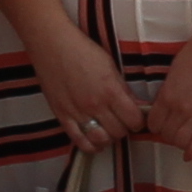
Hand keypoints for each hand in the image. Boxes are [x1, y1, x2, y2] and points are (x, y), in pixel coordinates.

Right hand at [37, 34, 145, 158]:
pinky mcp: (62, 115)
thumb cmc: (82, 50)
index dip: (139, 121)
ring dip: (109, 138)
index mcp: (110, 90)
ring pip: (101, 140)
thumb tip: (134, 106)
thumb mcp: (110, 65)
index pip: (134, 119)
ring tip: (109, 131)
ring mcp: (77, 112)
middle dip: (124, 129)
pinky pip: (79, 140)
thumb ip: (122, 88)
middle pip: (119, 132)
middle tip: (122, 122)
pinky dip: (90, 146)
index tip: (137, 118)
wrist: (52, 45)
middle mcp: (95, 104)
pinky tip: (95, 143)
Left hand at [144, 12, 191, 152]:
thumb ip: (168, 92)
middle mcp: (180, 106)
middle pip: (166, 135)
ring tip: (184, 138)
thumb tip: (164, 106)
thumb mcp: (174, 71)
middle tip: (174, 132)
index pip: (153, 124)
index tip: (162, 125)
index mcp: (167, 94)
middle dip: (168, 136)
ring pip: (181, 141)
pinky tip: (190, 156)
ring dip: (181, 143)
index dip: (156, 127)